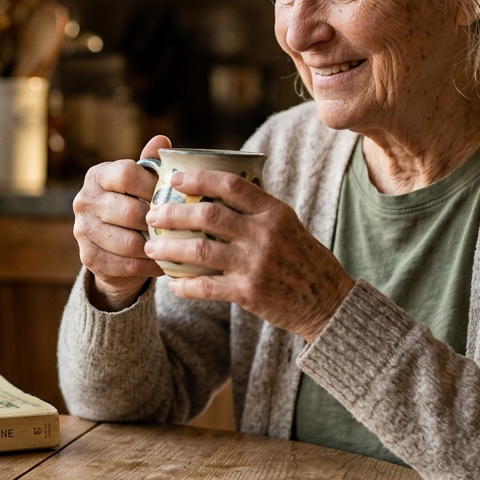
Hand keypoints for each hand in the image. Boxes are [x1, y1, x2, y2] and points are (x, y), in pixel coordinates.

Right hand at [73, 135, 170, 310]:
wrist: (114, 246)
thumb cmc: (134, 205)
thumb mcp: (141, 182)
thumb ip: (150, 164)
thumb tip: (163, 140)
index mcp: (98, 175)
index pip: (127, 174)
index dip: (153, 185)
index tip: (173, 195)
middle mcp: (84, 200)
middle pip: (128, 211)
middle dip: (156, 221)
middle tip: (179, 227)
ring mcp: (82, 230)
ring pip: (127, 242)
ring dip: (154, 247)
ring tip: (174, 247)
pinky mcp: (88, 257)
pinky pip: (124, 265)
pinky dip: (147, 266)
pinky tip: (163, 263)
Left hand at [144, 169, 354, 342]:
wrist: (328, 302)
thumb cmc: (304, 259)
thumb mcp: (288, 224)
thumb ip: (257, 209)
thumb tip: (217, 190)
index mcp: (274, 212)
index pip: (231, 184)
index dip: (199, 178)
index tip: (175, 179)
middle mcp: (265, 234)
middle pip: (207, 214)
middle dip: (172, 213)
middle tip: (152, 215)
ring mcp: (256, 264)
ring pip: (199, 249)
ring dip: (169, 247)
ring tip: (151, 247)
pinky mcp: (249, 293)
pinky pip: (206, 287)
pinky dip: (184, 285)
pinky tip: (172, 284)